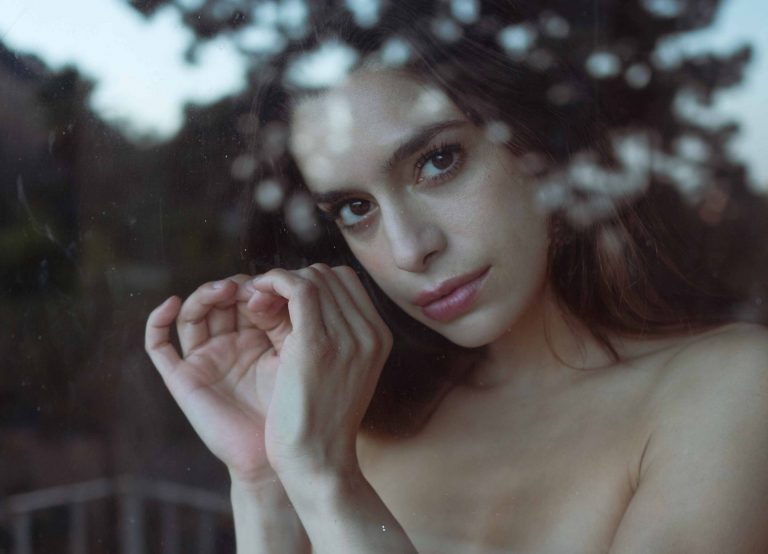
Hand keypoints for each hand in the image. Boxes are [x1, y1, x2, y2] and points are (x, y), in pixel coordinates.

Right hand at [145, 274, 289, 483]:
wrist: (276, 456)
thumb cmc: (293, 406)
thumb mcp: (294, 354)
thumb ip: (284, 320)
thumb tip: (271, 285)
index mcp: (258, 336)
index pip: (249, 297)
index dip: (258, 286)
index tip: (276, 286)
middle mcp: (229, 343)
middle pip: (220, 301)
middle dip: (233, 287)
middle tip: (248, 287)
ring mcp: (204, 359)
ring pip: (192, 314)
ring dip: (204, 295)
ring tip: (224, 290)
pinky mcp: (182, 377)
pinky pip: (158, 346)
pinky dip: (157, 320)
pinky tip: (171, 302)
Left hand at [249, 264, 392, 479]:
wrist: (319, 462)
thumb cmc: (320, 421)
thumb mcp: (339, 371)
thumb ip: (330, 334)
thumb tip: (296, 298)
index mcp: (378, 336)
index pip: (346, 282)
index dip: (311, 284)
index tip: (283, 304)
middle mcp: (369, 331)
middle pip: (330, 276)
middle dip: (293, 281)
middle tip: (264, 304)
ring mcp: (347, 336)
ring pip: (313, 277)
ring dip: (278, 282)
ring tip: (256, 306)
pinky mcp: (317, 343)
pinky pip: (297, 288)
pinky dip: (272, 282)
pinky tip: (254, 297)